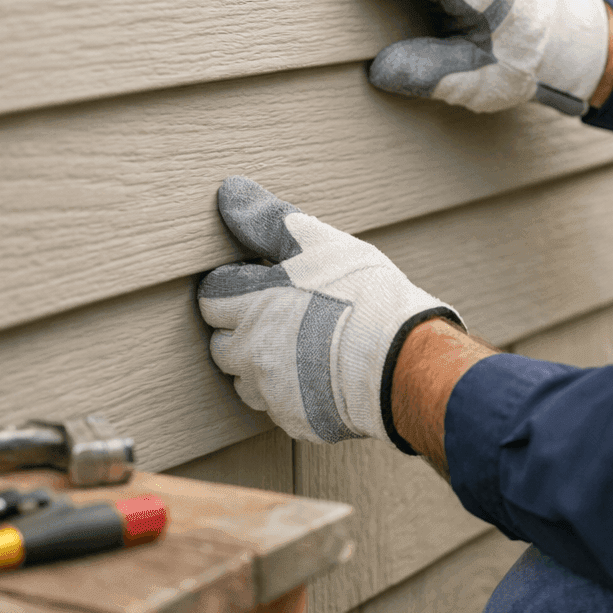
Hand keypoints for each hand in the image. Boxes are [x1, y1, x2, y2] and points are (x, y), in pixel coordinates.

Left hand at [198, 177, 460, 447]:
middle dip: (242, 328)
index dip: (234, 287)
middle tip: (283, 315)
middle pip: (220, 342)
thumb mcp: (318, 244)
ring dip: (262, 365)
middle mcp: (250, 352)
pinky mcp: (295, 420)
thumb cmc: (363, 296)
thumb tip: (229, 192)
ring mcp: (270, 391)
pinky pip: (278, 407)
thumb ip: (268, 221)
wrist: (401, 359)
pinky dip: (292, 392)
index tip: (261, 283)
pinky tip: (320, 374)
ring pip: (246, 380)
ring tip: (302, 347)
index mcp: (249, 305)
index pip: (211, 297)